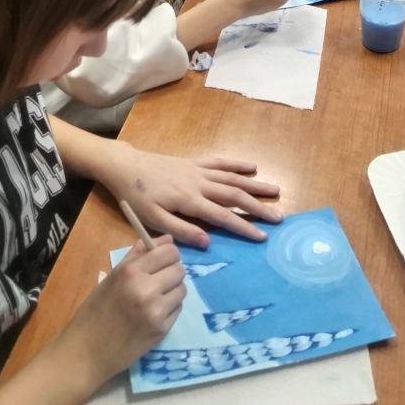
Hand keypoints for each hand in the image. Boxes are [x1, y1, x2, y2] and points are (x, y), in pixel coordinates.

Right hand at [60, 237, 185, 383]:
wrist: (87, 351)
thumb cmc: (94, 311)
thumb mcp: (112, 276)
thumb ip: (139, 255)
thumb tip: (168, 239)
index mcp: (130, 271)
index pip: (170, 252)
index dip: (168, 255)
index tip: (161, 262)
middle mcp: (146, 288)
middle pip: (179, 269)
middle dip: (171, 272)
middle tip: (158, 281)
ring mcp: (156, 310)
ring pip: (182, 289)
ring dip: (173, 290)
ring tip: (156, 298)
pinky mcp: (162, 329)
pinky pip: (178, 309)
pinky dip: (170, 308)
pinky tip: (154, 313)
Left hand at [101, 146, 281, 247]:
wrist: (125, 167)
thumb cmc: (136, 197)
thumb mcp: (152, 220)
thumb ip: (180, 230)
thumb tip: (208, 242)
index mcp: (189, 201)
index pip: (223, 216)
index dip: (244, 226)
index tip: (262, 236)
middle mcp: (199, 183)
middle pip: (234, 195)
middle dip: (258, 207)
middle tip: (279, 217)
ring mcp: (198, 170)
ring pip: (232, 178)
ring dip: (255, 185)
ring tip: (276, 191)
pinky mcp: (194, 162)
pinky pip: (220, 162)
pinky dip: (238, 164)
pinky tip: (253, 167)